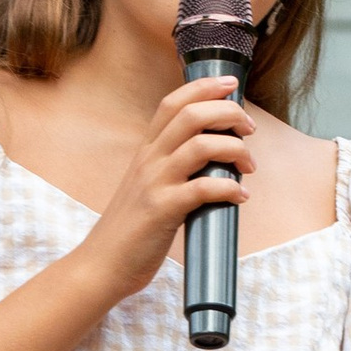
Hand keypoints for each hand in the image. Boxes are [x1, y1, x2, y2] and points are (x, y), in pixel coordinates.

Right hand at [76, 80, 251, 304]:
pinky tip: (240, 197)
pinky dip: (230, 188)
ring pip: (201, 145)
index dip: (203, 87)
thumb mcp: (146, 186)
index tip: (230, 85)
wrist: (101, 265)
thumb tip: (213, 158)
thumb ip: (171, 168)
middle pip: (191, 115)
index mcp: (145, 151)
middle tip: (249, 129)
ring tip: (248, 166)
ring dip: (235, 150)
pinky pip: (204, 188)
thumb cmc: (131, 230)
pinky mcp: (163, 210)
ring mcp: (154, 184)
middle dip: (229, 113)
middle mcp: (149, 160)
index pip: (172, 103)